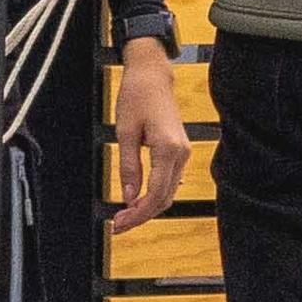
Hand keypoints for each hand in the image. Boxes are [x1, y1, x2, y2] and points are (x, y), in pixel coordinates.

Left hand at [107, 34, 192, 234]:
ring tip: (123, 216)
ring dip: (147, 207)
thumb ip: (128, 166)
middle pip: (164, 198)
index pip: (155, 194)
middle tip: (118, 225)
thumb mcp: (125, 133)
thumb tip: (128, 195)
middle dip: (142, 215)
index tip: (119, 224)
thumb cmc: (137, 98)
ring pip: (168, 192)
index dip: (138, 214)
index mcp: (168, 150)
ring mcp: (183, 153)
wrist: (152, 77)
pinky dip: (154, 194)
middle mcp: (181, 154)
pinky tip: (136, 200)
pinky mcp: (179, 151)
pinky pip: (168, 181)